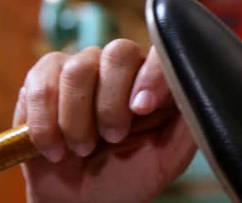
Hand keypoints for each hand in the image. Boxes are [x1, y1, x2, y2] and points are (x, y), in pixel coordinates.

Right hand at [13, 39, 196, 202]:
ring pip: (77, 69)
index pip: (162, 52)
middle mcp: (121, 66)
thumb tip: (201, 90)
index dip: (152, 75)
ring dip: (76, 120)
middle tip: (112, 139)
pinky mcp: (44, 78)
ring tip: (82, 149)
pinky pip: (40, 83)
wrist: (83, 201)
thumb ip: (189, 123)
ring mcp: (82, 67)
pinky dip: (44, 123)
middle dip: (111, 104)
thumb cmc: (131, 175)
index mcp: (155, 79)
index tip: (142, 109)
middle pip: (118, 52)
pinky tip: (53, 148)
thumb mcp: (169, 157)